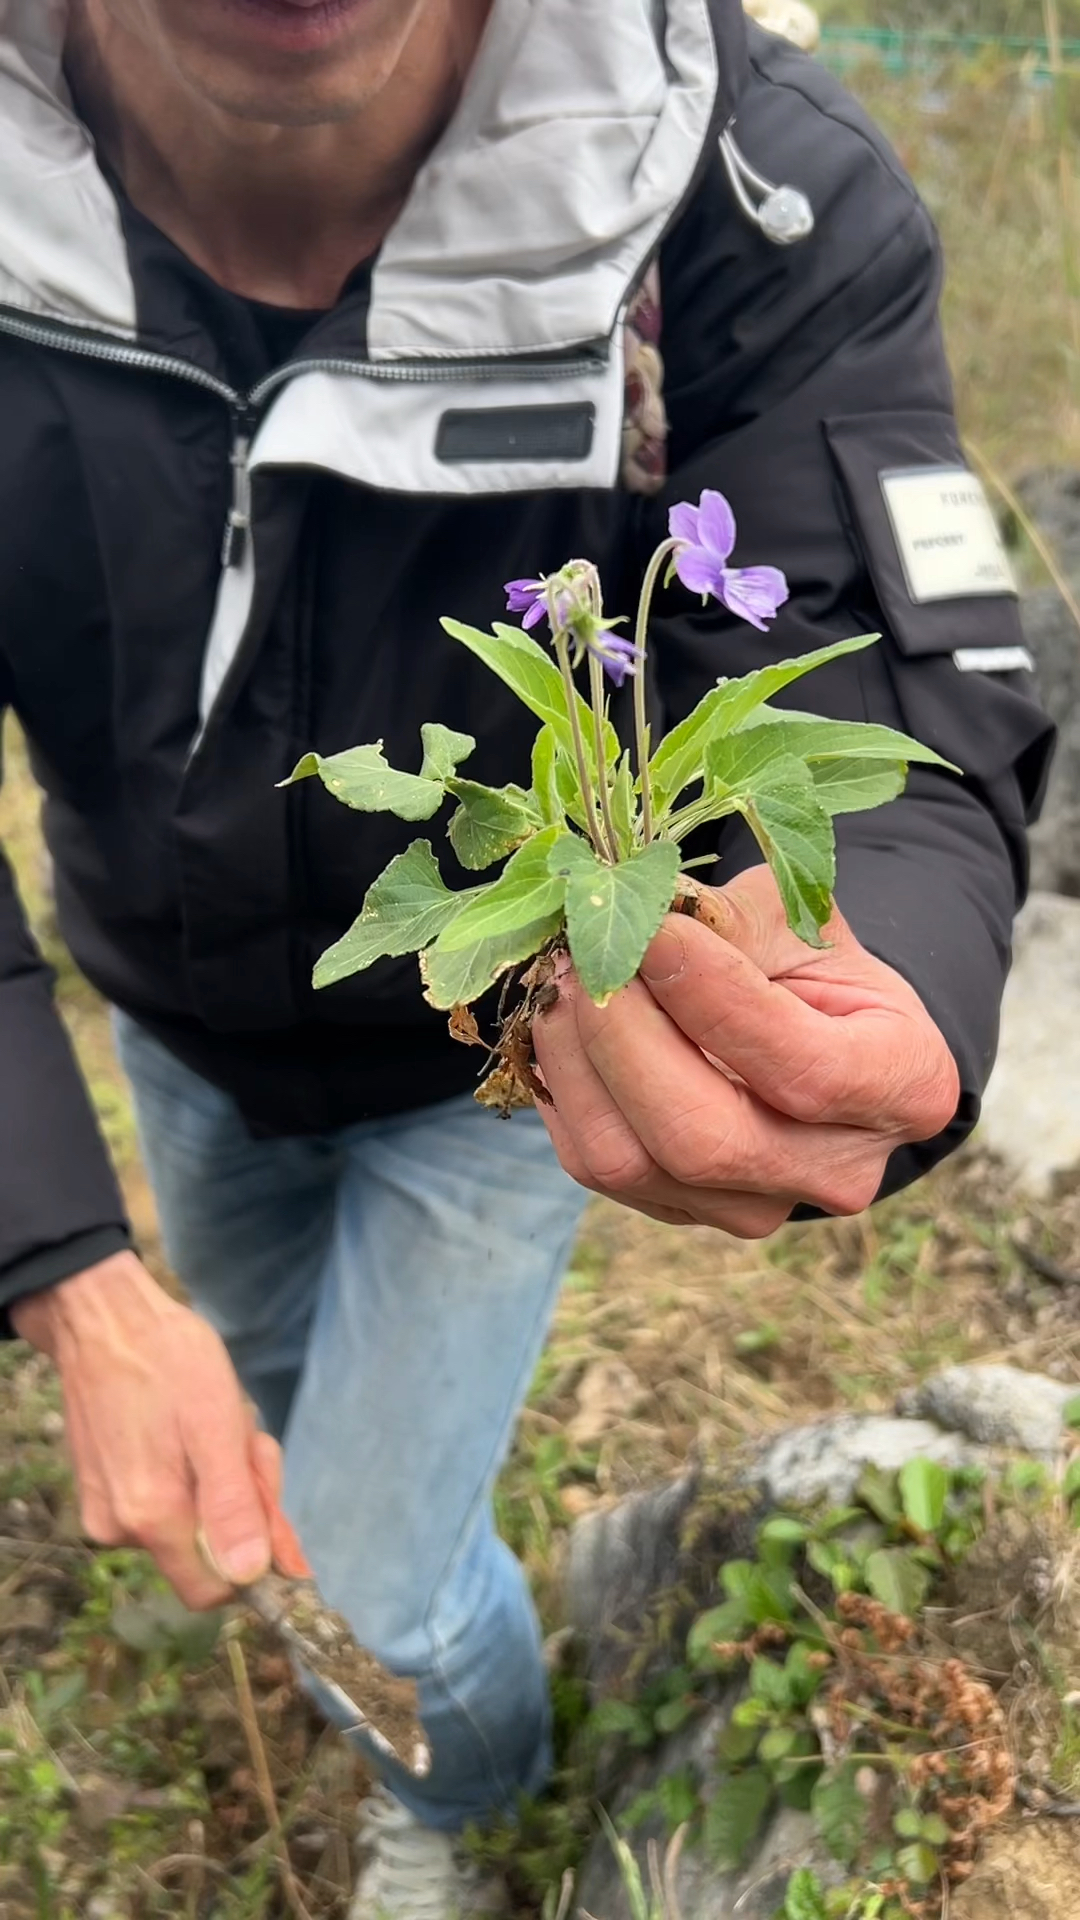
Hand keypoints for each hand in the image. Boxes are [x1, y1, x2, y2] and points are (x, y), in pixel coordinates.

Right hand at [11, 1252, 309, 1607]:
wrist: (103, 1319)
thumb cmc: (168, 1360)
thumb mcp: (217, 1424)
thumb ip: (233, 1506)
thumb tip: (251, 1575)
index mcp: (152, 1517)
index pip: (212, 1589)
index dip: (252, 1555)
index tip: (266, 1499)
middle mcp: (119, 1528)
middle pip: (205, 1551)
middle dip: (240, 1502)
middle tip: (247, 1441)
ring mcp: (104, 1508)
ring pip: (187, 1520)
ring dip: (217, 1481)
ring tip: (214, 1422)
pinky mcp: (100, 1487)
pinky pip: (161, 1500)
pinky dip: (188, 1472)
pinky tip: (188, 1425)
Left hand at [533, 865, 959, 1237]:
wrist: (807, 1028)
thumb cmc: (811, 962)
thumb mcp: (800, 919)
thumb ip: (734, 922)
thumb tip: (635, 922)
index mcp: (906, 1086)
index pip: (805, 1071)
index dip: (716, 1000)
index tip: (655, 930)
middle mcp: (837, 1173)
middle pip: (705, 1140)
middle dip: (625, 1037)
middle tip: (584, 953)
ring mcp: (754, 1208)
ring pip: (631, 1161)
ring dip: (577, 1059)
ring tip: (563, 977)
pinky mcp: (677, 1211)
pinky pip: (593, 1161)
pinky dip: (562, 1085)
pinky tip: (562, 1023)